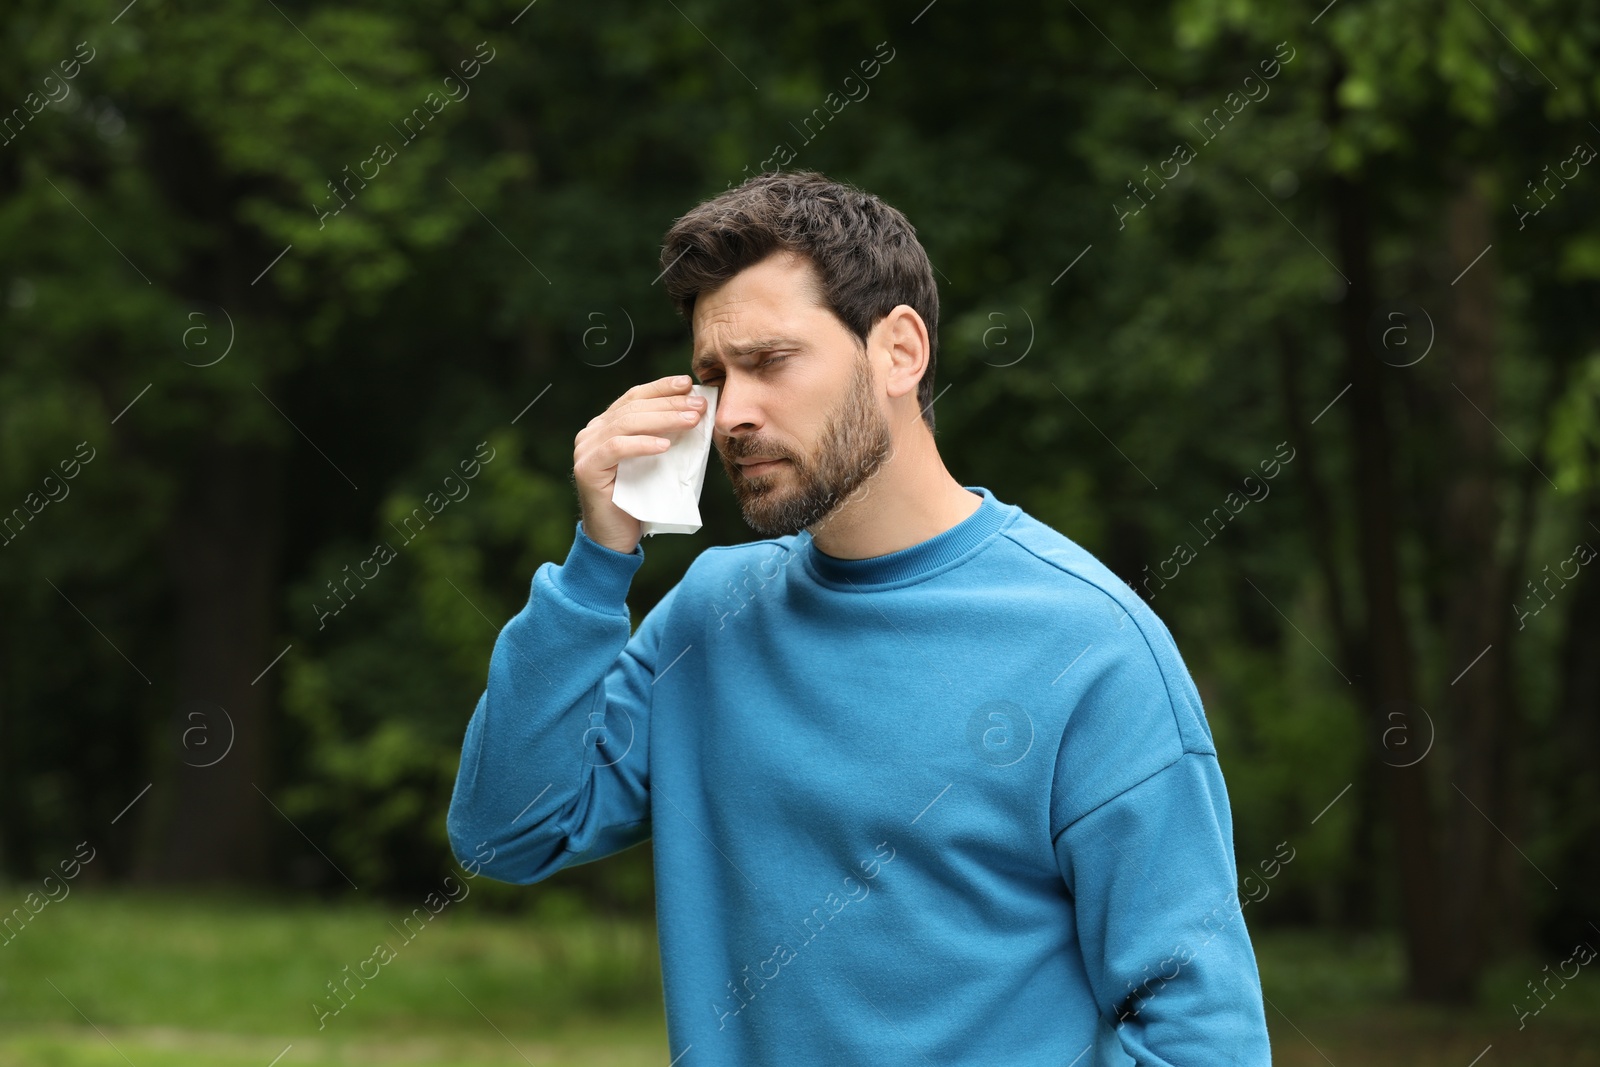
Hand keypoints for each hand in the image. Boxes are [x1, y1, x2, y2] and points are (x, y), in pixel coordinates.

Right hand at [573, 374, 706, 554]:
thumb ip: (664, 438)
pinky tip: (665, 445)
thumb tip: (694, 413)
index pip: (634, 398)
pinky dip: (642, 444)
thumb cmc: (639, 501)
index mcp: (606, 426)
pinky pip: (616, 448)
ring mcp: (586, 450)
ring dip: (663, 419)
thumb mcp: (655, 463)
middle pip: (633, 408)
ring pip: (625, 423)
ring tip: (691, 420)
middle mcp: (592, 433)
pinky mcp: (587, 469)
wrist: (615, 539)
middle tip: (698, 405)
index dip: (661, 388)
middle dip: (669, 403)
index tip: (687, 383)